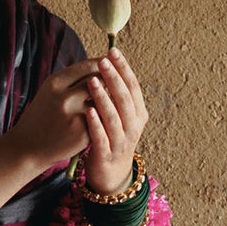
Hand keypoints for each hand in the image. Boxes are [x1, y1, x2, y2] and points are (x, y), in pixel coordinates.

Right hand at [4, 54, 105, 173]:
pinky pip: (101, 119)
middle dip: (109, 81)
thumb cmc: (43, 116)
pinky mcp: (83, 133)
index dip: (103, 65)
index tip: (111, 66)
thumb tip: (102, 65)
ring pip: (102, 100)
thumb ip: (73, 79)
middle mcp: (65, 97)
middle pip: (99, 81)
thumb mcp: (50, 91)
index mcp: (55, 83)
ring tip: (108, 101)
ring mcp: (75, 116)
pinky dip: (103, 117)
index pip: (88, 66)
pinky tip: (101, 119)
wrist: (28, 147)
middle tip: (114, 83)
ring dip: (108, 99)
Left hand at [78, 47, 148, 192]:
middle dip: (115, 78)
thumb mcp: (120, 116)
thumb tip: (107, 62)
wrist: (111, 174)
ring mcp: (121, 142)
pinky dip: (96, 124)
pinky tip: (88, 111)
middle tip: (103, 61)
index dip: (124, 68)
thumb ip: (116, 94)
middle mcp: (133, 127)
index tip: (113, 51)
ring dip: (104, 98)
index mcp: (138, 114)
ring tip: (93, 81)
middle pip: (126, 99)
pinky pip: (102, 137)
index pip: (133, 86)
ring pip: (115, 118)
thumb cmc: (111, 137)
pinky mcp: (107, 155)